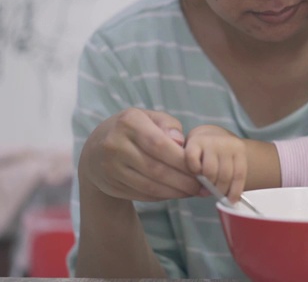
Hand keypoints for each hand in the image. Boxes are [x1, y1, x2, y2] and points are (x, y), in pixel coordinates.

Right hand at [79, 108, 199, 200]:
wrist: (96, 149)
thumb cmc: (134, 130)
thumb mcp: (150, 118)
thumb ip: (169, 125)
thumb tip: (181, 142)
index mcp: (129, 122)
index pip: (159, 144)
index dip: (182, 160)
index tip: (201, 168)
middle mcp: (115, 144)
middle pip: (156, 168)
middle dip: (184, 180)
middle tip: (203, 186)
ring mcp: (110, 167)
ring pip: (149, 185)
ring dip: (176, 192)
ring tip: (194, 191)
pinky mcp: (111, 185)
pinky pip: (143, 194)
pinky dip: (164, 196)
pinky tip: (177, 193)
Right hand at [184, 125, 247, 202]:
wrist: (206, 135)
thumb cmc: (218, 155)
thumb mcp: (229, 162)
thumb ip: (231, 178)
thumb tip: (230, 201)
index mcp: (239, 149)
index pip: (239, 174)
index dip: (235, 191)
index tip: (231, 201)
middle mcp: (226, 143)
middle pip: (225, 175)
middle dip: (219, 189)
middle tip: (215, 193)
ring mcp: (210, 142)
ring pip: (210, 172)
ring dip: (206, 182)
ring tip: (205, 185)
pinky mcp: (194, 142)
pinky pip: (194, 163)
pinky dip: (194, 171)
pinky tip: (196, 172)